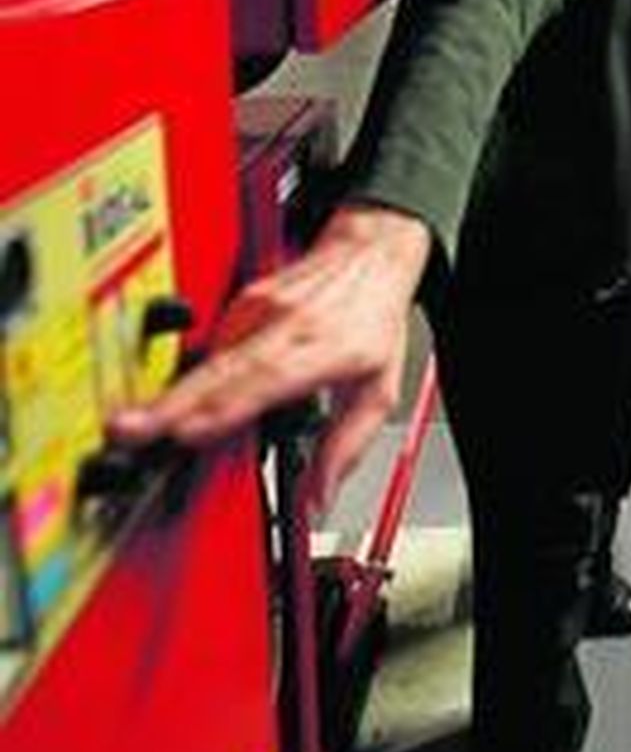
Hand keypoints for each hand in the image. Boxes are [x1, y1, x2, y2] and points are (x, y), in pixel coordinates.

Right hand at [108, 205, 430, 516]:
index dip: (225, 408)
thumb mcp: (380, 387)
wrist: (372, 252)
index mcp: (326, 348)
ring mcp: (262, 308)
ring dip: (174, 391)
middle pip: (223, 369)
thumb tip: (318, 498)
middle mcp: (289, 325)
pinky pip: (216, 342)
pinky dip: (194, 371)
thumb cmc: (374, 319)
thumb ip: (347, 446)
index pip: (268, 380)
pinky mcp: (245, 300)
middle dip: (173, 404)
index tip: (186, 433)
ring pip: (212, 356)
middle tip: (129, 431)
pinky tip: (174, 397)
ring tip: (134, 423)